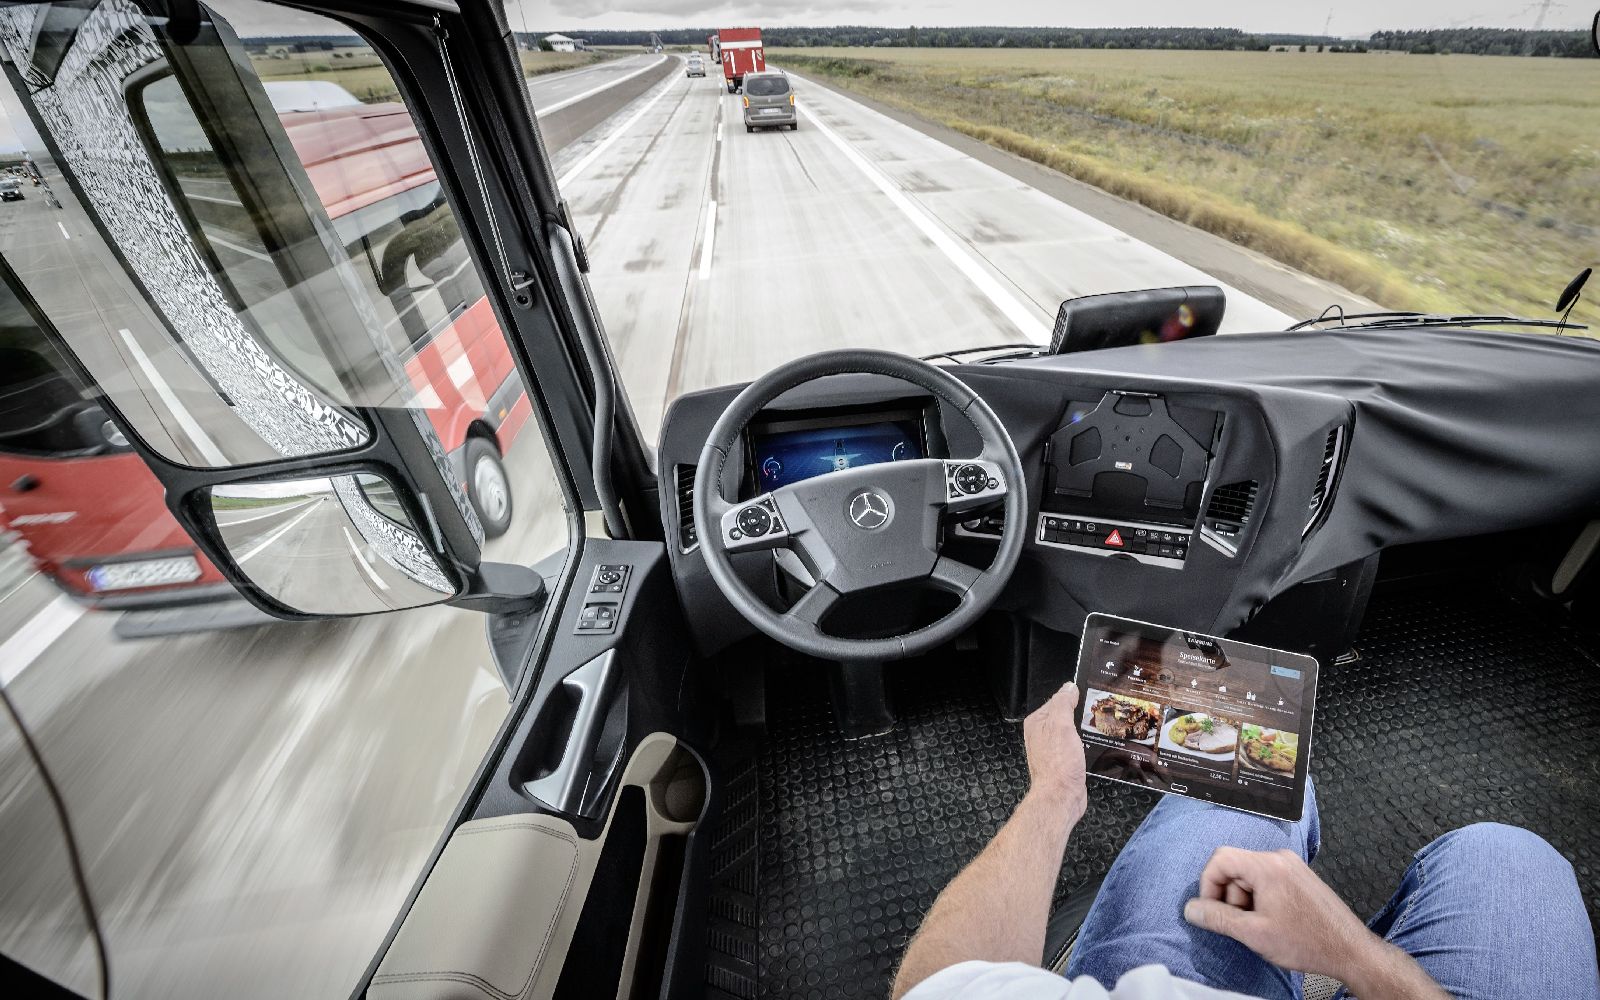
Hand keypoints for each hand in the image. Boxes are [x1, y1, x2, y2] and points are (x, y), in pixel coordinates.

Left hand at [1023, 681, 1087, 819]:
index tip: (1090, 696)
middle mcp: (1041, 735)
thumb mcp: (1061, 725)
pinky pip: (1075, 746)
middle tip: (1096, 714)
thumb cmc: (1058, 764)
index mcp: (1037, 722)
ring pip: (1071, 732)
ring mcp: (1052, 749)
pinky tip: (1093, 746)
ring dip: (1083, 731)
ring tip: (1097, 729)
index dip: (1073, 698)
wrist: (1061, 797)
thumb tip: (1069, 687)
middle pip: (1064, 716)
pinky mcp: (1062, 762)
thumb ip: (1063, 704)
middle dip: (1079, 715)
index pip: (1057, 700)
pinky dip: (1084, 744)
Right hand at [1182, 847, 1379, 977]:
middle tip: (1242, 926)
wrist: (1351, 951)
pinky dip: (1261, 902)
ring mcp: (1292, 867)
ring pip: (1250, 878)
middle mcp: (1280, 859)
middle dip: (1230, 898)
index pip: (1220, 860)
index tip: (1211, 911)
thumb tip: (1192, 909)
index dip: (1208, 886)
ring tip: (1261, 928)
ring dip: (1246, 903)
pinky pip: (1267, 882)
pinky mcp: (1300, 878)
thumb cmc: (1308, 942)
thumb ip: (1217, 918)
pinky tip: (1273, 924)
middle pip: (1235, 869)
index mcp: (1267, 866)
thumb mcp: (1254, 933)